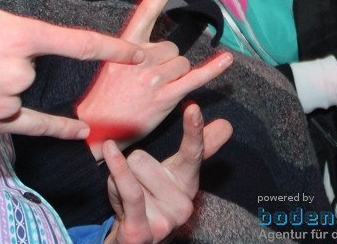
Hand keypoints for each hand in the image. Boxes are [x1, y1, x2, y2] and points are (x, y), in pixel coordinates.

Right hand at [0, 0, 141, 137]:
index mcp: (18, 37)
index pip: (78, 43)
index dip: (112, 49)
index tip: (138, 53)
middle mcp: (19, 74)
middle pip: (39, 60)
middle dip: (16, 49)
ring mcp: (6, 102)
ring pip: (26, 86)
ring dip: (10, 75)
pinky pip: (32, 127)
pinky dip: (57, 130)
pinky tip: (79, 132)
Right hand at [76, 0, 232, 156]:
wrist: (97, 127)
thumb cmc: (106, 96)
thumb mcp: (112, 64)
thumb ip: (134, 50)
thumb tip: (161, 45)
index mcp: (125, 46)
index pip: (146, 12)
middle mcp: (140, 57)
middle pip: (172, 48)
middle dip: (167, 63)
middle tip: (147, 82)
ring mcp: (153, 77)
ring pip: (182, 64)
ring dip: (175, 77)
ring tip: (154, 93)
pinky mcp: (165, 96)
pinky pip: (194, 79)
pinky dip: (213, 70)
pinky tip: (227, 59)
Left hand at [104, 103, 232, 243]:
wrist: (135, 241)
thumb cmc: (151, 201)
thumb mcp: (172, 174)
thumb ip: (198, 148)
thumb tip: (226, 125)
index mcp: (189, 183)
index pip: (193, 151)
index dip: (194, 130)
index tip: (193, 107)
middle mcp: (182, 204)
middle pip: (140, 158)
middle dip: (128, 170)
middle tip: (135, 190)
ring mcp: (164, 220)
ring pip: (129, 172)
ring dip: (117, 181)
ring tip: (126, 201)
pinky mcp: (143, 232)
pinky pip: (128, 190)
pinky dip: (117, 169)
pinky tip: (110, 152)